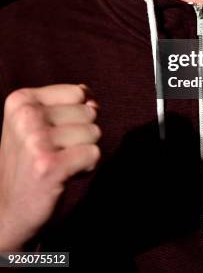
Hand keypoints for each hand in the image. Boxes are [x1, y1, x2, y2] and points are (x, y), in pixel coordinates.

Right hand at [0, 84, 100, 249]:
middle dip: (81, 135)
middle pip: (88, 112)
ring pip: (94, 132)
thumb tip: (93, 102)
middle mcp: (25, 116)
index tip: (52, 134)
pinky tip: (64, 176)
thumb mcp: (41, 122)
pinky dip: (86, 167)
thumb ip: (69, 104)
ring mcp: (35, 140)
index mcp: (21, 99)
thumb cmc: (32, 160)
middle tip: (55, 153)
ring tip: (58, 164)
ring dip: (83, 151)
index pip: (79, 93)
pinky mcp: (48, 166)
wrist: (8, 210)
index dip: (75, 115)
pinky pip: (93, 154)